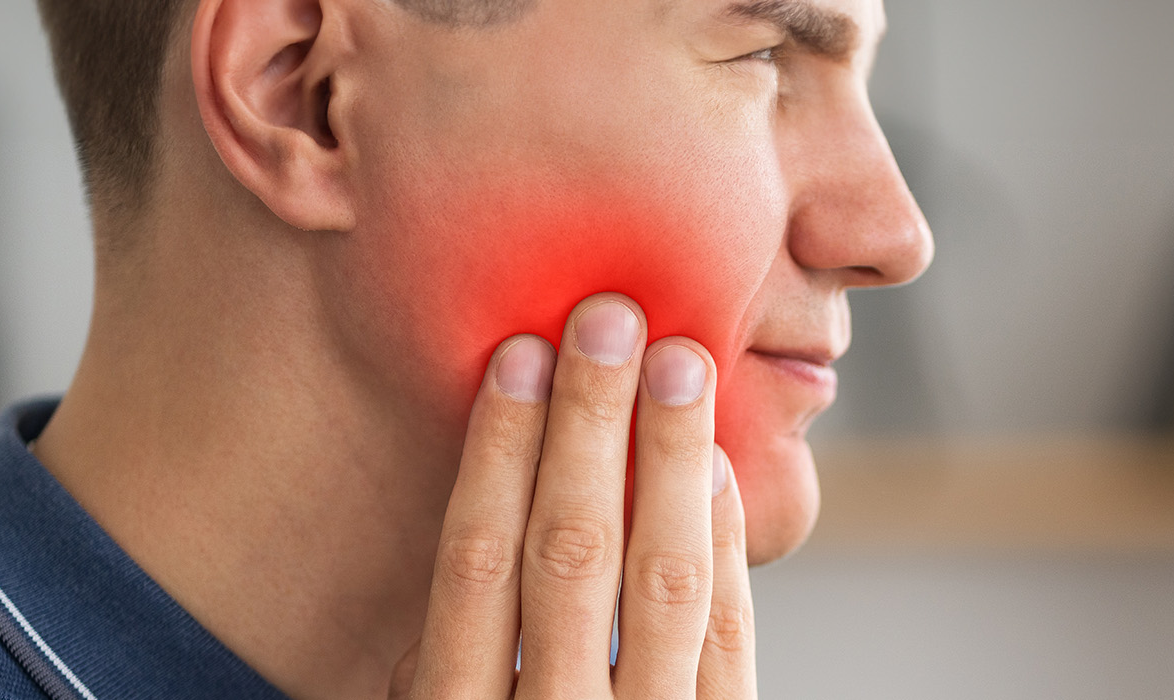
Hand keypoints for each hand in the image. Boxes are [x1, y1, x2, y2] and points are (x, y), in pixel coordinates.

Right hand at [391, 293, 755, 698]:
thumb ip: (447, 667)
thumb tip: (471, 539)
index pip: (476, 563)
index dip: (498, 453)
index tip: (518, 353)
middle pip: (570, 553)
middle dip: (588, 425)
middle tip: (608, 317)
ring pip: (664, 582)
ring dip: (670, 458)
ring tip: (678, 359)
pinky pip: (726, 638)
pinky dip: (723, 543)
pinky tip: (714, 460)